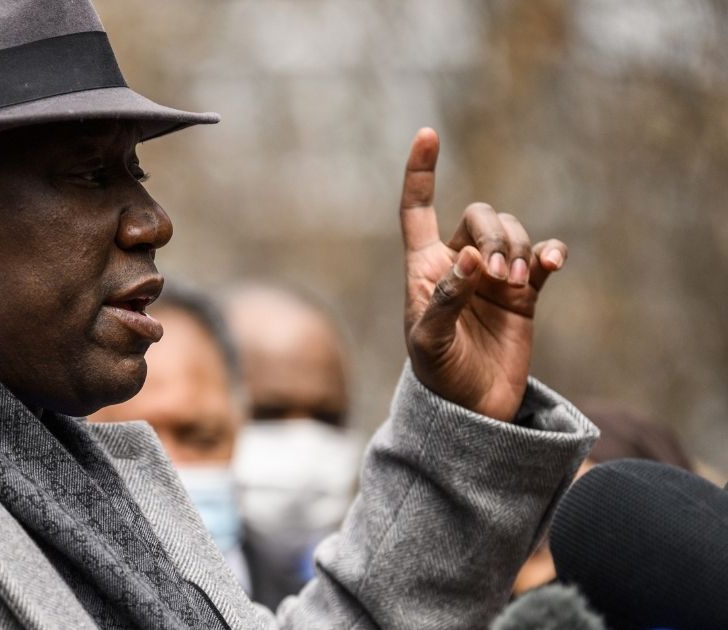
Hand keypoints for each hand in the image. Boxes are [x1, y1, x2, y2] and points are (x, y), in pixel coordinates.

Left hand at [399, 128, 566, 421]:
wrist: (472, 409)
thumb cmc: (437, 375)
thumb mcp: (429, 341)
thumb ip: (445, 299)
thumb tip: (468, 258)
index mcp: (423, 267)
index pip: (417, 209)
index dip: (421, 173)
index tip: (428, 134)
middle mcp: (458, 263)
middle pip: (480, 216)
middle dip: (495, 234)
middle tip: (496, 274)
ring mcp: (493, 276)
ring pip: (513, 232)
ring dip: (519, 248)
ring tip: (513, 285)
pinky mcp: (524, 292)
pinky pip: (542, 257)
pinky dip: (550, 253)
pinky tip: (553, 263)